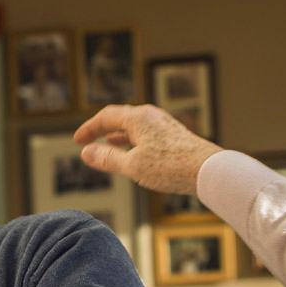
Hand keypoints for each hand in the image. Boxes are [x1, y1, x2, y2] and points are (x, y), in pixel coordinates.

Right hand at [73, 104, 221, 195]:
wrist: (207, 170)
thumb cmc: (171, 167)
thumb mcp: (132, 166)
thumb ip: (107, 159)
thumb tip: (86, 153)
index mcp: (138, 118)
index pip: (106, 117)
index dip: (89, 129)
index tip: (77, 140)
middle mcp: (151, 116)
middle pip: (120, 118)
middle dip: (101, 129)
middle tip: (87, 140)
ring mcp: (163, 125)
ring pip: (134, 126)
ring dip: (117, 135)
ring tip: (106, 143)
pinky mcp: (173, 136)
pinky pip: (146, 133)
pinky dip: (133, 141)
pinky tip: (134, 151)